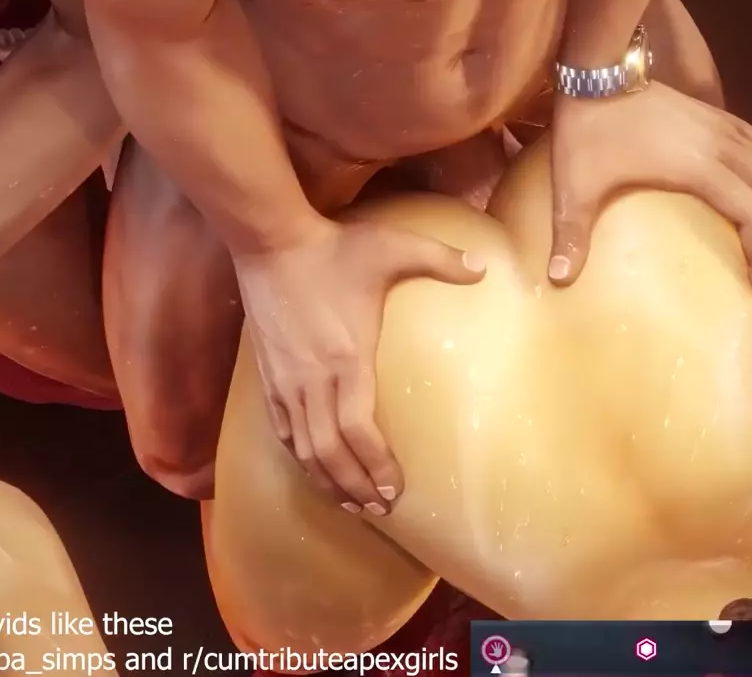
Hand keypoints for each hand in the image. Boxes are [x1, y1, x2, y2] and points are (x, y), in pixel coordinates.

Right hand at [233, 220, 485, 513]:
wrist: (270, 241)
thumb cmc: (334, 249)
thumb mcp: (392, 245)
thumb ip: (440, 257)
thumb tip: (484, 268)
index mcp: (346, 360)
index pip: (358, 431)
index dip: (376, 466)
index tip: (395, 489)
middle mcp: (312, 380)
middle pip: (330, 452)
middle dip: (355, 487)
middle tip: (380, 510)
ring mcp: (285, 381)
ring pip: (303, 449)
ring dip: (327, 481)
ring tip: (351, 504)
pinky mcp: (267, 376)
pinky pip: (282, 430)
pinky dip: (300, 458)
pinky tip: (315, 470)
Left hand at [549, 82, 751, 294]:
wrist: (594, 70)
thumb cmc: (587, 129)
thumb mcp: (574, 186)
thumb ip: (571, 234)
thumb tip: (557, 281)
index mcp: (698, 167)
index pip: (751, 213)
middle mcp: (720, 145)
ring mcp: (718, 125)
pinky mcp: (710, 113)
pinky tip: (751, 187)